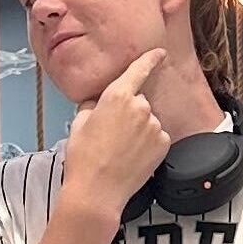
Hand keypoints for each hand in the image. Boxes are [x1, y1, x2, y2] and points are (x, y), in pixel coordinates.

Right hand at [62, 49, 173, 219]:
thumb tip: (99, 101)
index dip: (150, 59)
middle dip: (129, 112)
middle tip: (112, 133)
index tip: (159, 52)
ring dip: (138, 129)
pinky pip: (156, 137)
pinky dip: (147, 144)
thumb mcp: (78, 123)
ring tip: (120, 149)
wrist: (98, 191)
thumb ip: (93, 104)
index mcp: (117, 96)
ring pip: (148, 121)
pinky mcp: (163, 143)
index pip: (139, 69)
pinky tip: (132, 156)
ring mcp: (154, 126)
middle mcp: (140, 107)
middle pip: (139, 101)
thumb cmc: (83, 157)